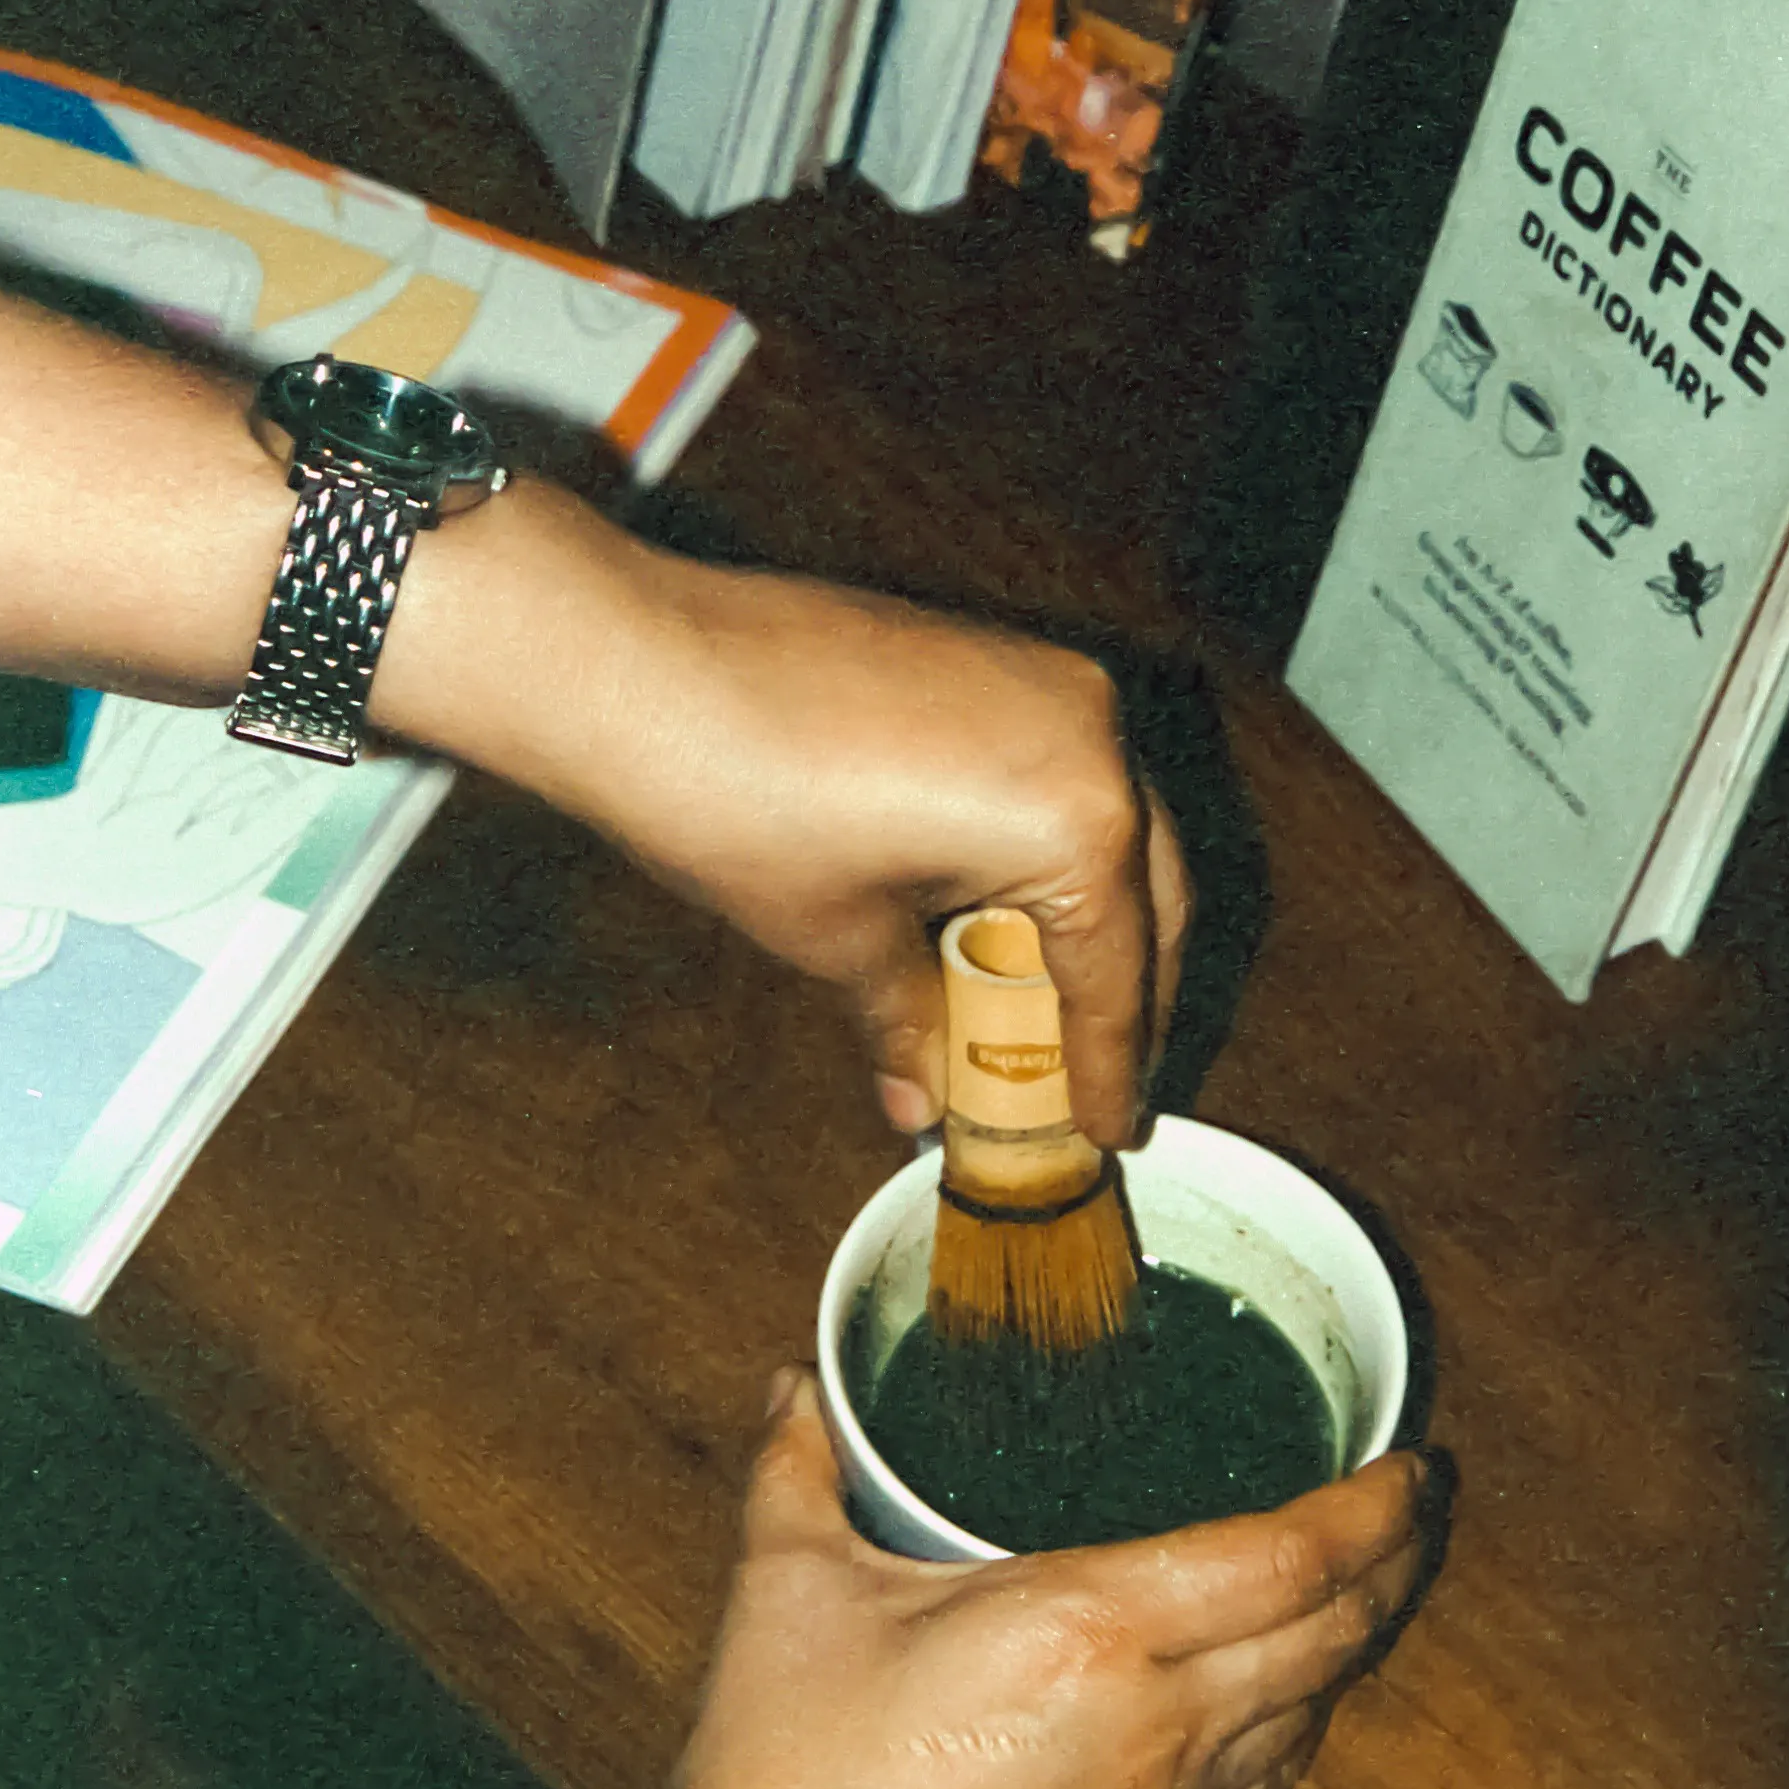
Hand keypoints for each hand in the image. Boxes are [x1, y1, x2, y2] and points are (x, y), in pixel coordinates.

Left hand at [590, 559, 1189, 1147]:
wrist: (639, 668)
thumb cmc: (739, 800)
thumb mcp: (843, 940)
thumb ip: (913, 1023)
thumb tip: (925, 1100)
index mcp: (1077, 817)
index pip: (1117, 972)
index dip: (1111, 1066)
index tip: (1114, 1129)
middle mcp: (1093, 735)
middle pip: (1149, 896)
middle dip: (1128, 991)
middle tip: (1099, 1079)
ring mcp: (1049, 683)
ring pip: (1118, 829)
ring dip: (1095, 919)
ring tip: (1052, 1008)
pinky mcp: (1000, 658)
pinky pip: (1067, 774)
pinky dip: (1052, 851)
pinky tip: (1004, 911)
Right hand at [660, 1372, 1428, 1788]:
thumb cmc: (780, 1775)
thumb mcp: (787, 1589)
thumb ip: (802, 1469)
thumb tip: (794, 1384)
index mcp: (1092, 1626)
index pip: (1293, 1559)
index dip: (1373, 1510)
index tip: (1407, 1466)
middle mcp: (1157, 1723)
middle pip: (1333, 1636)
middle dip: (1392, 1566)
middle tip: (1410, 1510)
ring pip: (1305, 1721)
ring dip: (1350, 1650)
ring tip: (1362, 1594)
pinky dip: (1289, 1741)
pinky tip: (1282, 1716)